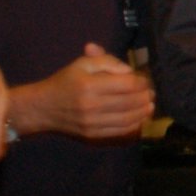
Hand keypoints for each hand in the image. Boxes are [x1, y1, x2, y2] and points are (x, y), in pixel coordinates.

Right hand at [8, 42, 154, 140]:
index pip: (127, 84)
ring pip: (129, 118)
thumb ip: (107, 61)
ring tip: (150, 105)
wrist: (43, 107)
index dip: (142, 82)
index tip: (145, 80)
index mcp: (89, 85)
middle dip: (146, 96)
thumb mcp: (83, 64)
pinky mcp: (93, 135)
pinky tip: (140, 117)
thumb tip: (129, 71)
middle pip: (131, 102)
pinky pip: (121, 131)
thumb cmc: (66, 81)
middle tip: (151, 93)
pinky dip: (135, 124)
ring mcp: (93, 123)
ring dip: (144, 111)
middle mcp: (92, 105)